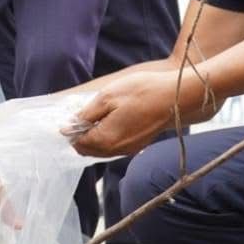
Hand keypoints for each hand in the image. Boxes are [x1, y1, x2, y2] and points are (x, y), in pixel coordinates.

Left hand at [69, 67, 213, 158]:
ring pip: (100, 149)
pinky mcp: (137, 145)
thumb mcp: (107, 97)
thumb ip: (85, 115)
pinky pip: (114, 146)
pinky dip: (107, 136)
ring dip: (94, 135)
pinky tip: (113, 118)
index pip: (77, 142)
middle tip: (86, 112)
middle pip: (87, 149)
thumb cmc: (143, 93)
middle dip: (81, 134)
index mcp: (105, 140)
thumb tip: (66, 128)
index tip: (75, 113)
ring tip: (100, 113)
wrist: (176, 97)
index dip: (71, 128)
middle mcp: (115, 150)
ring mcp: (128, 150)